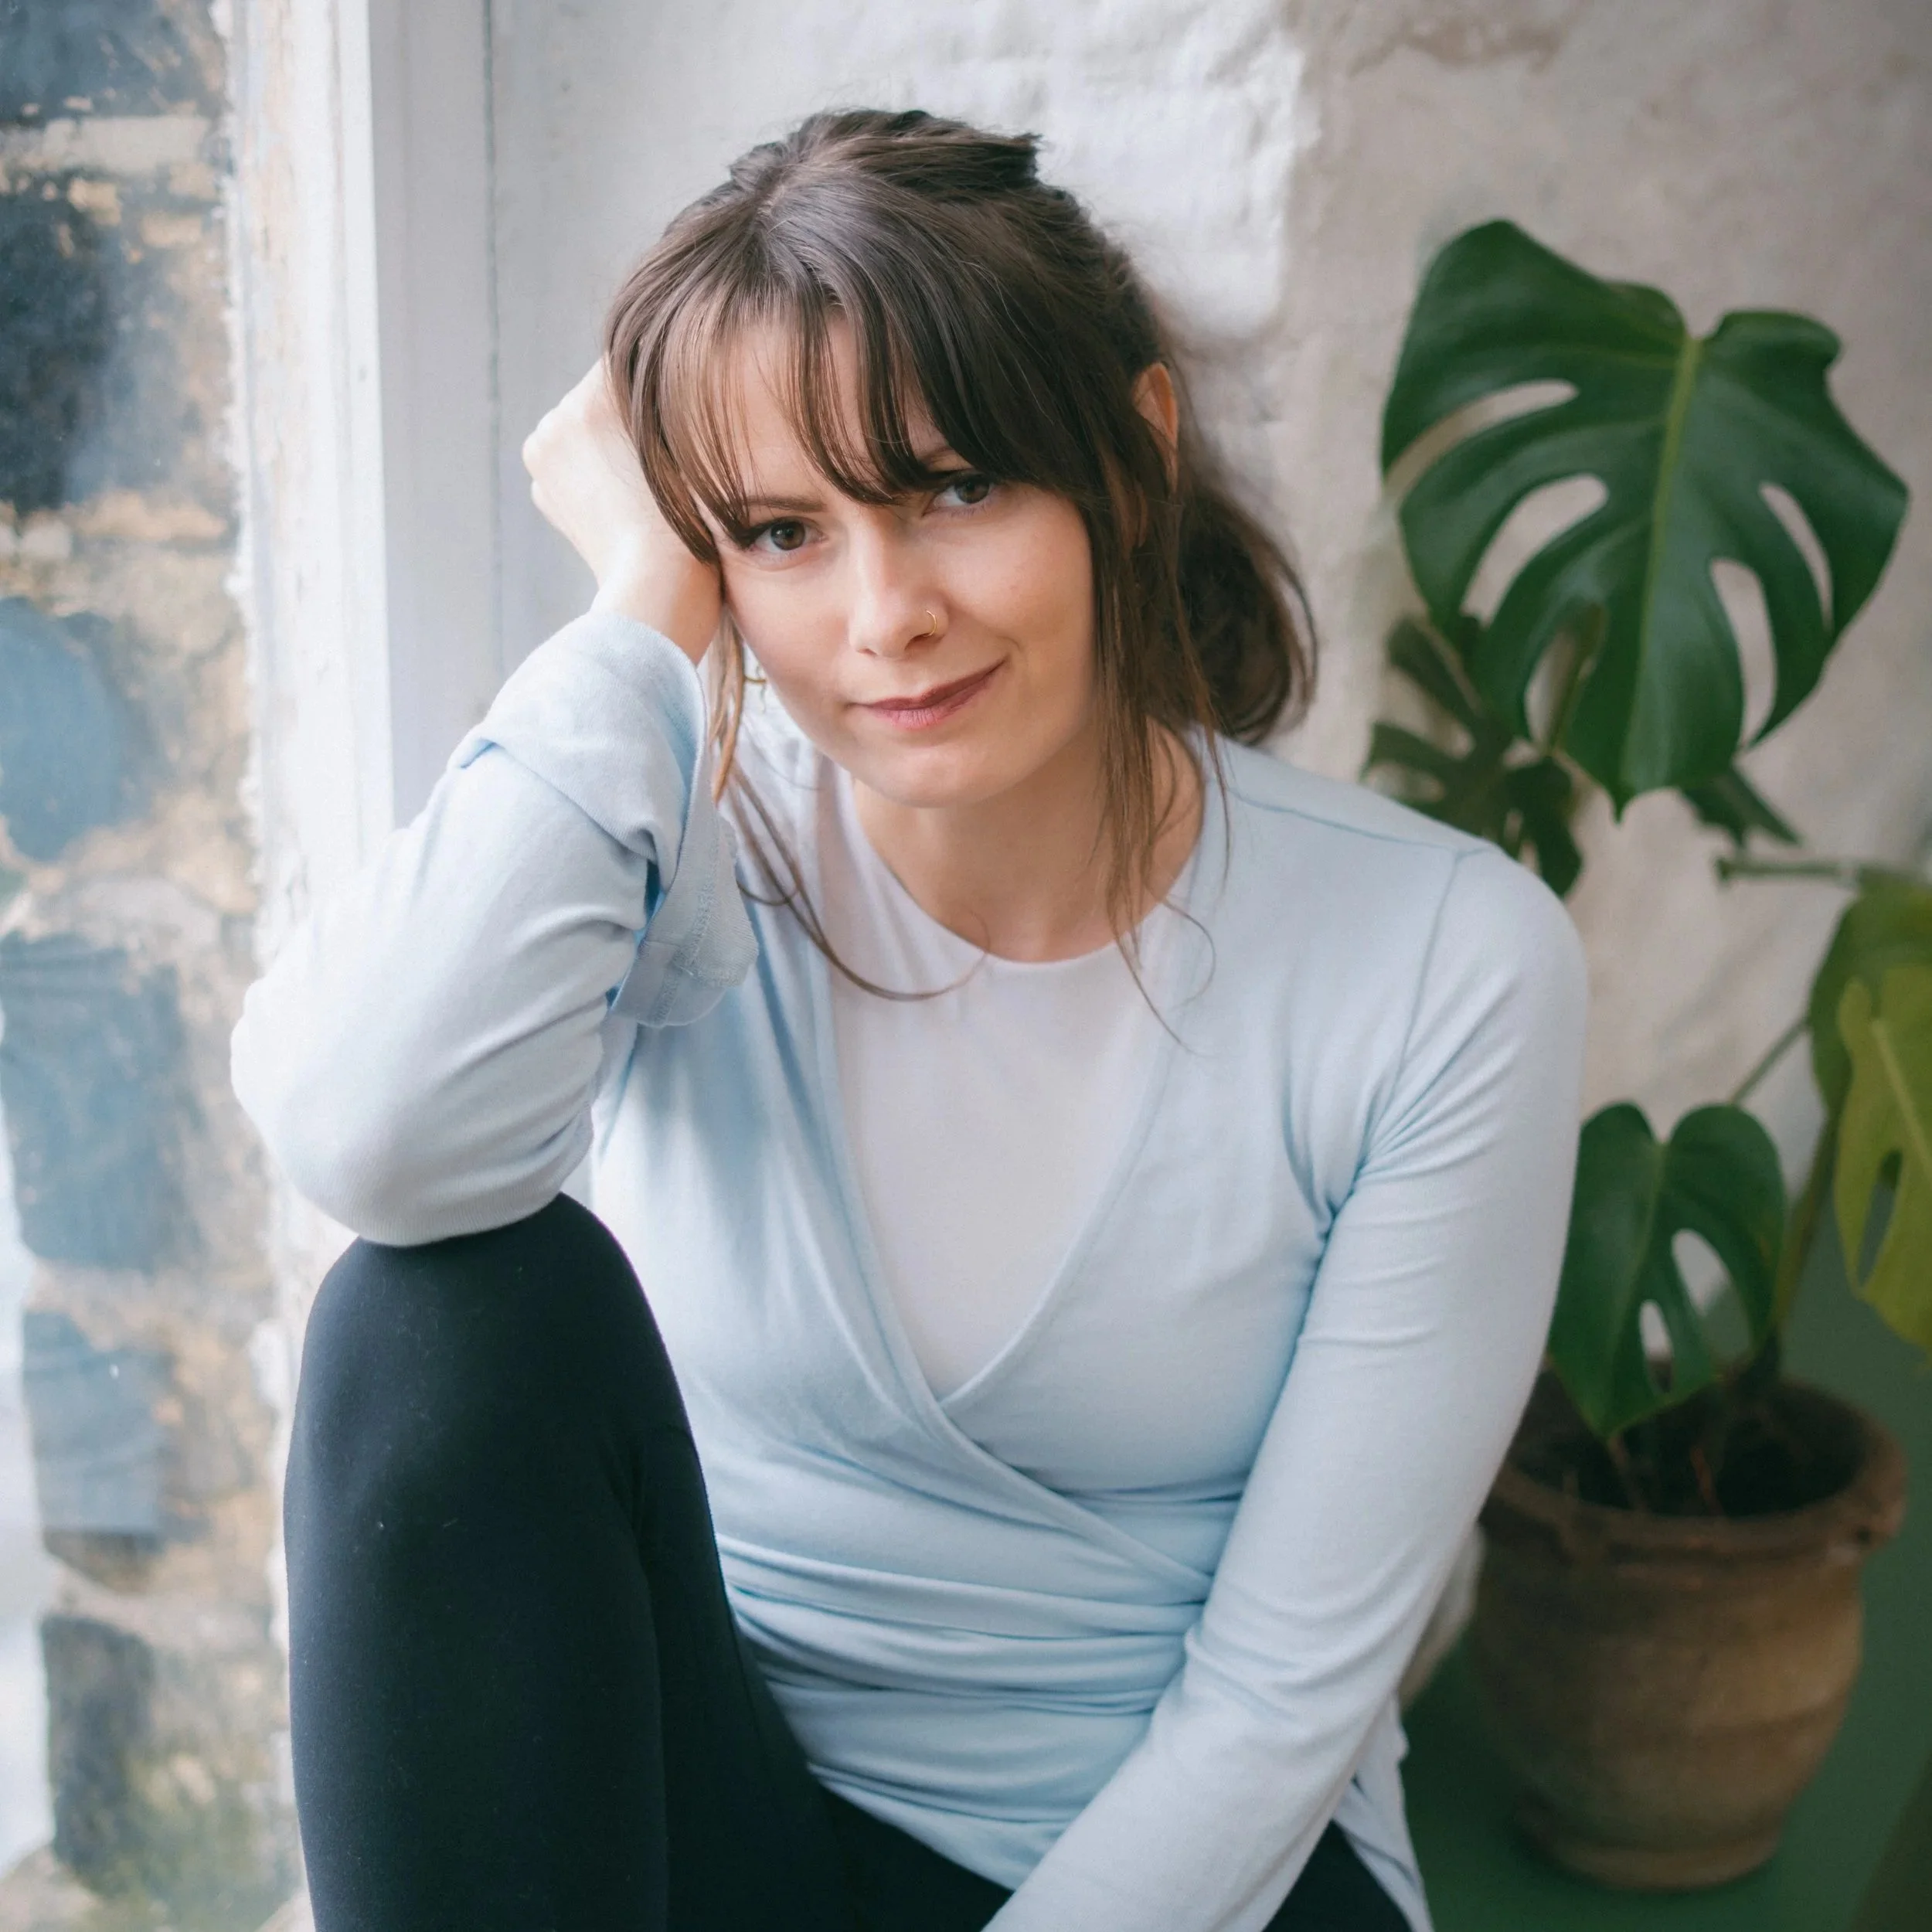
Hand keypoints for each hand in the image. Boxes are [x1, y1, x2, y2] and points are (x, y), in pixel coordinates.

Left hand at [521, 364, 722, 663]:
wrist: (659, 587)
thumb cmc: (689, 518)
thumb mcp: (688, 440)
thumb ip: (664, 395)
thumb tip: (655, 369)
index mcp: (591, 398)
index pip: (626, 362)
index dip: (657, 384)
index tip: (678, 410)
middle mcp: (556, 420)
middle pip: (599, 396)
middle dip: (627, 416)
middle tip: (663, 454)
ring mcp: (542, 457)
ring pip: (583, 429)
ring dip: (608, 442)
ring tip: (642, 482)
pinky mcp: (543, 489)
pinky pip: (572, 463)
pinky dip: (593, 474)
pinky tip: (622, 499)